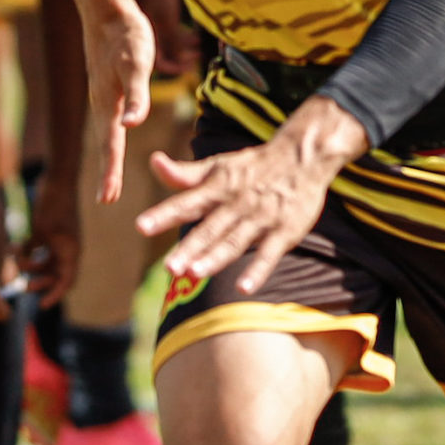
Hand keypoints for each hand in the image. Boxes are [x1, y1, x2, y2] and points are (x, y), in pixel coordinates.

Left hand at [22, 168, 79, 308]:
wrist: (59, 180)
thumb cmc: (53, 205)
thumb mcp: (40, 230)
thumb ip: (33, 249)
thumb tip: (22, 265)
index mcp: (70, 251)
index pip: (66, 281)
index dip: (55, 295)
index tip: (41, 305)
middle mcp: (68, 249)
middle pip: (56, 275)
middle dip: (40, 281)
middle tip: (24, 286)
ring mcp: (60, 241)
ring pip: (47, 263)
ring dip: (32, 266)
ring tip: (16, 261)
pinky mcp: (52, 232)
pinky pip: (41, 249)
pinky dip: (29, 252)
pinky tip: (15, 249)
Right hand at [83, 0, 155, 204]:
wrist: (106, 9)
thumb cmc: (125, 35)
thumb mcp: (136, 64)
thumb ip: (137, 96)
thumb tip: (130, 126)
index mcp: (109, 103)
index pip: (111, 146)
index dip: (111, 172)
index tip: (107, 199)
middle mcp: (102, 103)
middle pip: (105, 144)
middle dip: (107, 172)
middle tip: (106, 199)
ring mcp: (102, 94)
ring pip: (105, 132)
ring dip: (107, 157)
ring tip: (110, 179)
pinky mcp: (107, 85)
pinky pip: (108, 119)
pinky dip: (110, 136)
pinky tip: (115, 136)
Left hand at [138, 98, 364, 291]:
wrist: (303, 156)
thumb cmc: (253, 166)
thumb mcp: (218, 166)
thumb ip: (184, 174)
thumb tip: (153, 162)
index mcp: (218, 187)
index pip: (186, 202)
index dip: (164, 214)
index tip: (141, 226)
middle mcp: (237, 203)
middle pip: (209, 229)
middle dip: (189, 248)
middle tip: (169, 267)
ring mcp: (261, 218)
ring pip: (235, 242)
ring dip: (216, 258)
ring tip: (195, 274)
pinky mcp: (285, 231)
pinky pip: (269, 254)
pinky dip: (257, 271)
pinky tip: (243, 288)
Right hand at [140, 0, 201, 78]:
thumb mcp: (167, 20)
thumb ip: (174, 41)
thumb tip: (181, 60)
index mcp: (145, 39)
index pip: (158, 64)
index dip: (174, 69)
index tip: (189, 68)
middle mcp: (147, 36)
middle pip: (165, 56)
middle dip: (182, 58)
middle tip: (196, 56)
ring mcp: (153, 27)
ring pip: (171, 44)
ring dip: (185, 47)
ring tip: (200, 45)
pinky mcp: (159, 17)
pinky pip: (172, 33)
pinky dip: (184, 35)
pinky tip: (196, 34)